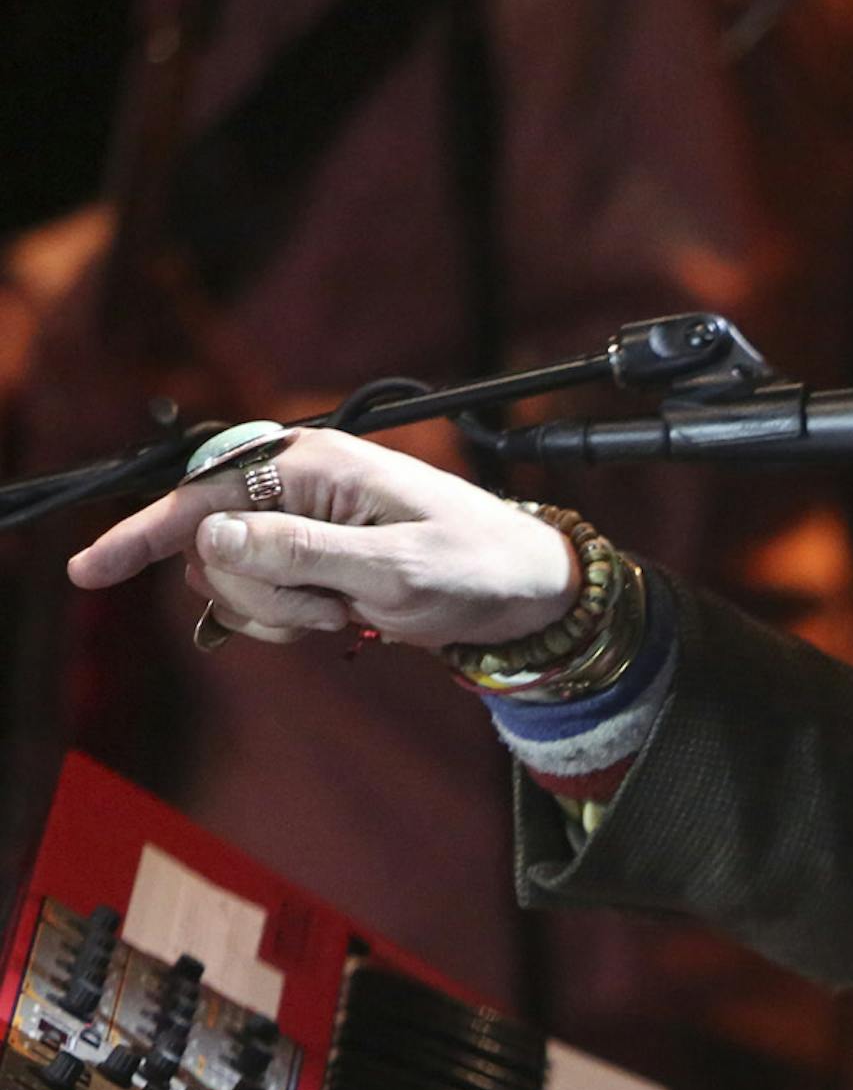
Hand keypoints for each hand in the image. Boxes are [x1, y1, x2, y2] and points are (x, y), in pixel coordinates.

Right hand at [68, 427, 580, 649]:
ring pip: (231, 580)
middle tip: (333, 609)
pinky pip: (259, 598)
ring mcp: (301, 522)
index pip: (203, 494)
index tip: (90, 571)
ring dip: (277, 614)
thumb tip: (212, 532)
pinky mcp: (310, 558)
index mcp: (314, 466)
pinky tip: (338, 620)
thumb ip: (301, 553)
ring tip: (347, 612)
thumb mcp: (393, 569)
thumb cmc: (475, 568)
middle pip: (211, 548)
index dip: (143, 532)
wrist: (524, 590)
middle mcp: (297, 485)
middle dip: (258, 595)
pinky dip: (286, 623)